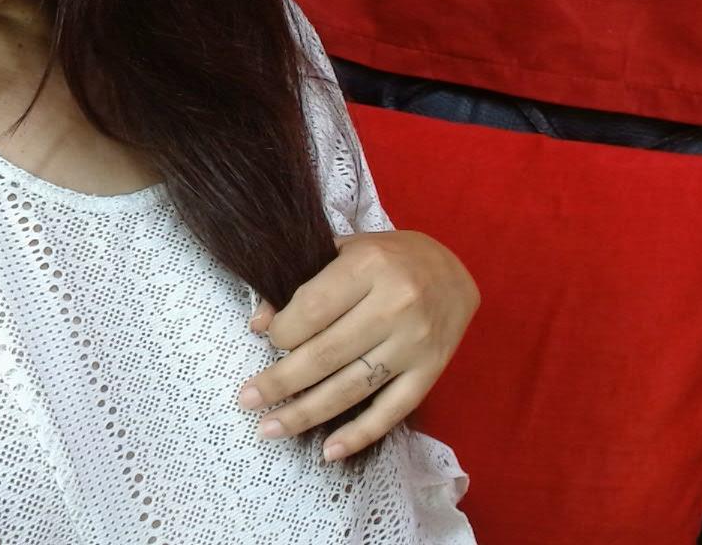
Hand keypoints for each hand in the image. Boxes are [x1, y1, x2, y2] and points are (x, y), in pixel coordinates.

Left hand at [238, 230, 477, 461]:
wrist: (454, 270)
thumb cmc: (388, 258)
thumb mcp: (345, 252)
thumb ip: (302, 283)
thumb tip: (259, 324)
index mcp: (370, 265)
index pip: (313, 309)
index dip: (283, 332)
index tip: (268, 339)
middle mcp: (395, 305)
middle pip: (326, 354)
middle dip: (280, 381)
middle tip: (247, 400)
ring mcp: (415, 343)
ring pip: (352, 387)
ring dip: (306, 413)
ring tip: (270, 428)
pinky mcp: (430, 371)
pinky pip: (392, 410)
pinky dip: (359, 434)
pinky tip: (328, 451)